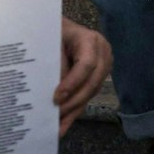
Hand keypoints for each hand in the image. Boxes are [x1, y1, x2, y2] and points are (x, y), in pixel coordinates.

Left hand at [54, 17, 110, 135]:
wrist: (57, 27)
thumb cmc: (51, 31)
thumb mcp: (51, 41)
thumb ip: (55, 62)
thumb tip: (54, 91)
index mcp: (90, 40)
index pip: (87, 64)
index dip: (73, 83)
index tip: (55, 98)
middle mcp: (102, 53)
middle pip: (93, 81)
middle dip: (75, 101)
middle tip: (56, 115)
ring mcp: (103, 64)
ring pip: (92, 91)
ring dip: (75, 109)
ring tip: (58, 126)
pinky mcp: (97, 75)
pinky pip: (88, 94)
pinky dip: (75, 109)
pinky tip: (63, 124)